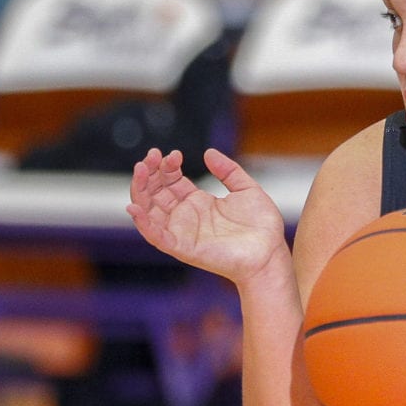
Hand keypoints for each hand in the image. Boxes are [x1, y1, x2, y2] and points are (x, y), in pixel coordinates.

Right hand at [127, 148, 288, 284]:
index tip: (174, 154)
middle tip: (153, 155)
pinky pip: (156, 237)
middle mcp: (185, 216)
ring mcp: (182, 232)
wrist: (271, 253)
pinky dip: (143, 223)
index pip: (170, 181)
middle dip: (149, 172)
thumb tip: (208, 152)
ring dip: (140, 190)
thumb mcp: (246, 189)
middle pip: (155, 192)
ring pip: (149, 210)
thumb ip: (228, 170)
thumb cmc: (261, 227)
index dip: (167, 166)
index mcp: (197, 202)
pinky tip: (134, 207)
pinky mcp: (183, 248)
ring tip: (141, 169)